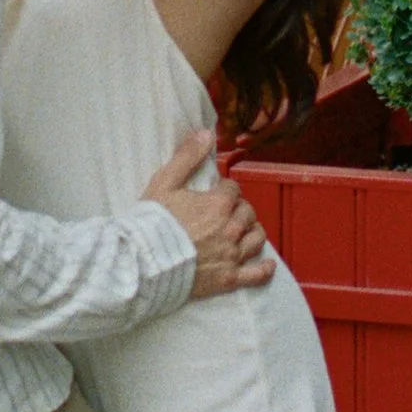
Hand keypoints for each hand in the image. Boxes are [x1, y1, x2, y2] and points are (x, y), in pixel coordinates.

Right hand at [143, 127, 271, 296]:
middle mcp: (230, 228)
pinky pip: (256, 274)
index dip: (225, 189)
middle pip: (248, 212)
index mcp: (218, 204)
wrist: (143, 263)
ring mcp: (231, 255)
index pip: (233, 189)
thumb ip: (187, 156)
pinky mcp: (229, 279)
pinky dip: (264, 269)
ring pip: (256, 238)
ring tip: (243, 230)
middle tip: (226, 212)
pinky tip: (267, 265)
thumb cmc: (152, 222)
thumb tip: (206, 133)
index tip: (216, 193)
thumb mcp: (164, 182)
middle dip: (239, 208)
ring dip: (252, 231)